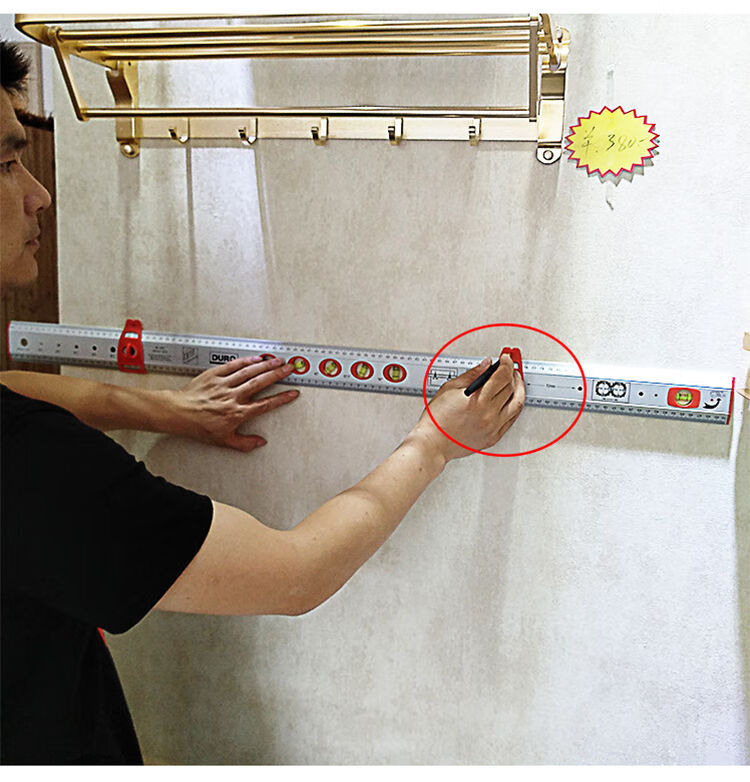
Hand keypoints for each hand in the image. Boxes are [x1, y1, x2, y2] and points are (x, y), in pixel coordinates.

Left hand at [167, 356, 298, 450]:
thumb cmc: (198, 426)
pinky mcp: (214, 375)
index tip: (292, 393)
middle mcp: (232, 397)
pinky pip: (233, 365)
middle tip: (290, 368)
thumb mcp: (223, 440)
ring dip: (265, 365)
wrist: (178, 413)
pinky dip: (246, 361)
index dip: (281, 398)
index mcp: (237, 413)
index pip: (265, 404)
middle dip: (278, 374)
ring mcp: (224, 384)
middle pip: (260, 382)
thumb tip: (259, 442)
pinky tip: (256, 358)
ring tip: (278, 361)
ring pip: (249, 371)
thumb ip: (244, 443)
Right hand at [408, 354, 525, 462]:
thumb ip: (471, 375)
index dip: (506, 364)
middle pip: (511, 388)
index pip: (502, 376)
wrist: (433, 443)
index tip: (505, 359)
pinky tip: (511, 400)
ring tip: (515, 381)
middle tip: (509, 367)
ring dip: (519, 389)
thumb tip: (485, 365)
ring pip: (517, 404)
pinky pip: (512, 419)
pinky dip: (514, 406)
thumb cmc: (436, 420)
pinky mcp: (493, 437)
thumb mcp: (450, 389)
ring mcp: (493, 428)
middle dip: (512, 373)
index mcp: (479, 401)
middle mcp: (489, 415)